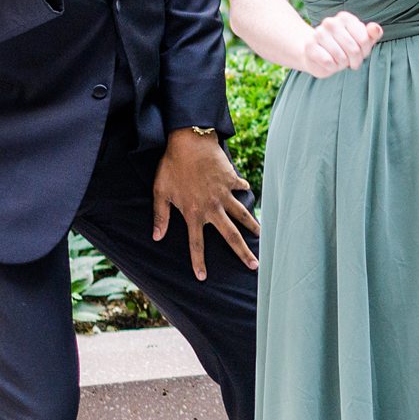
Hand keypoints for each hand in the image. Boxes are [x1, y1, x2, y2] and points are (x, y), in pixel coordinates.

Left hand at [152, 129, 259, 279]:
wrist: (189, 142)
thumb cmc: (172, 166)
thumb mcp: (160, 192)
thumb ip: (160, 216)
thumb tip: (156, 237)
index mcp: (193, 213)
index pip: (196, 244)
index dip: (199, 262)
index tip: (203, 277)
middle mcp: (212, 208)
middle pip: (230, 236)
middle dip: (242, 252)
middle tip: (254, 265)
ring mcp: (224, 194)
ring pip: (242, 215)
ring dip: (253, 226)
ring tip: (262, 236)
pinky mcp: (231, 180)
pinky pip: (240, 187)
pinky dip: (245, 190)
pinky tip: (248, 192)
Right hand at [298, 10, 381, 77]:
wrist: (315, 54)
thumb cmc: (343, 48)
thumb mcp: (361, 41)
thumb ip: (371, 34)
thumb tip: (375, 28)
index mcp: (345, 18)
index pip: (365, 39)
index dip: (365, 51)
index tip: (361, 53)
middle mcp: (331, 22)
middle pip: (354, 49)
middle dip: (355, 60)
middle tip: (350, 61)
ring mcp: (319, 33)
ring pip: (341, 57)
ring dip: (342, 64)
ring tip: (339, 61)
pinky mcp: (310, 46)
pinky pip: (328, 62)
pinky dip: (332, 68)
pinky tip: (329, 64)